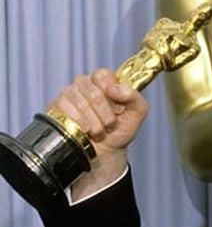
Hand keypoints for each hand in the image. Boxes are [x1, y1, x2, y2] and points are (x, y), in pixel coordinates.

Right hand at [48, 69, 147, 198]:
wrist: (107, 151)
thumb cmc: (121, 128)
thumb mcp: (138, 112)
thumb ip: (134, 96)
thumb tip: (114, 88)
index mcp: (104, 80)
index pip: (102, 75)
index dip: (111, 93)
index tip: (119, 109)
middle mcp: (85, 84)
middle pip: (92, 91)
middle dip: (105, 113)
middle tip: (111, 124)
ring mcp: (69, 93)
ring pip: (80, 101)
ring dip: (94, 121)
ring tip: (100, 131)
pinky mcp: (57, 106)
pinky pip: (64, 107)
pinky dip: (80, 122)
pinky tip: (86, 130)